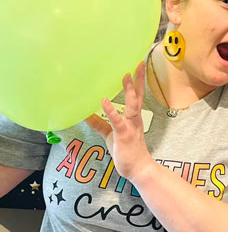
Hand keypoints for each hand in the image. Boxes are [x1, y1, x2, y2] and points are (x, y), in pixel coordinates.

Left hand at [86, 63, 153, 182]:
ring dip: (130, 91)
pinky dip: (111, 111)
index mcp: (133, 117)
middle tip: (138, 63)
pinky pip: (117, 121)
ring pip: (132, 105)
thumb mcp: (110, 134)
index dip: (137, 81)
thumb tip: (85, 113)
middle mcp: (135, 119)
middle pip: (138, 96)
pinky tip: (104, 102)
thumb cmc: (127, 151)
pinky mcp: (124, 135)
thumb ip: (100, 123)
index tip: (138, 66)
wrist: (138, 168)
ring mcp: (130, 126)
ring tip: (126, 76)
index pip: (137, 96)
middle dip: (139, 80)